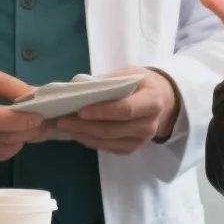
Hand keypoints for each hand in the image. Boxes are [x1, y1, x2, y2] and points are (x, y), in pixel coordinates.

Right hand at [0, 68, 46, 167]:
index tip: (41, 116)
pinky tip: (5, 135)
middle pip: (8, 137)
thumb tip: (37, 94)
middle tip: (44, 122)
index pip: (2, 121)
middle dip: (30, 130)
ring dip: (20, 139)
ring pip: (7, 150)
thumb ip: (11, 86)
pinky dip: (8, 147)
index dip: (25, 120)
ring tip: (23, 127)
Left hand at [55, 70, 178, 154]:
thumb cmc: (141, 83)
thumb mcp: (128, 73)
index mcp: (151, 101)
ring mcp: (141, 141)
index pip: (125, 110)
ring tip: (64, 125)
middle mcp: (148, 125)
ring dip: (82, 134)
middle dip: (84, 126)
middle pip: (112, 129)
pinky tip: (77, 132)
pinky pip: (107, 148)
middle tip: (61, 119)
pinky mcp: (132, 149)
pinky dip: (89, 140)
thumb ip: (106, 81)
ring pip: (107, 141)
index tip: (80, 110)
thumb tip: (77, 87)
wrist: (161, 101)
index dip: (102, 111)